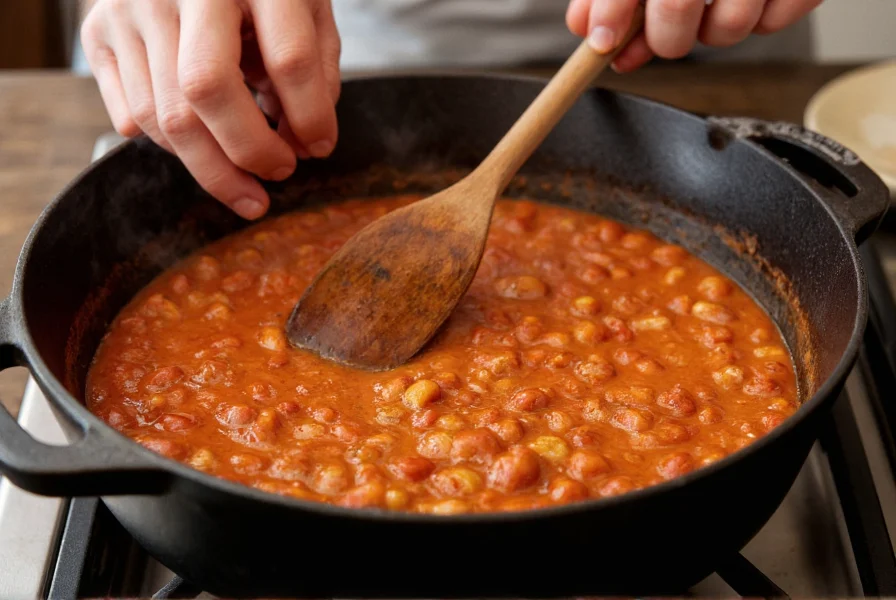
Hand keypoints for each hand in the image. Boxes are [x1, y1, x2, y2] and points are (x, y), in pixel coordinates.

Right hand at [80, 0, 340, 219]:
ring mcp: (131, 7)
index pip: (287, 57)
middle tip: (277, 176)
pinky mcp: (98, 32)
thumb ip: (316, 72)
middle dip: (247, 153)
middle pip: (206, 90)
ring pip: (164, 116)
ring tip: (245, 178)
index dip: (310, 116)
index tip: (319, 147)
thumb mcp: (303, 9)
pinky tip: (203, 146)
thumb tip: (304, 143)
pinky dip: (174, 148)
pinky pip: (132, 117)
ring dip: (212, 166)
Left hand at [567, 0, 822, 71]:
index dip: (613, 15)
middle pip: (676, 13)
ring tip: (714, 4)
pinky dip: (761, 20)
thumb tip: (585, 25)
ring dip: (713, 31)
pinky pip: (775, 22)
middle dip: (663, 37)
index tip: (603, 42)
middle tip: (663, 30)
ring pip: (728, 30)